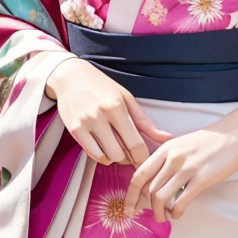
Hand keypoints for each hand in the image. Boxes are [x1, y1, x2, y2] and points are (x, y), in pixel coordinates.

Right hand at [45, 57, 172, 166]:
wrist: (71, 76)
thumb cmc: (102, 86)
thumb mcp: (127, 98)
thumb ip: (145, 122)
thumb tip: (166, 138)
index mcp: (117, 107)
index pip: (135, 143)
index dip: (143, 158)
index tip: (146, 160)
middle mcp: (100, 116)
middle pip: (121, 154)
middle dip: (129, 159)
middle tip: (132, 154)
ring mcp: (85, 124)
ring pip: (106, 157)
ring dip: (116, 158)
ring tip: (118, 149)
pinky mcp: (74, 130)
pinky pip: (92, 154)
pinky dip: (102, 156)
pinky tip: (106, 148)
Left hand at [124, 100, 237, 221]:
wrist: (234, 134)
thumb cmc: (207, 141)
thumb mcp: (180, 144)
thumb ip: (165, 160)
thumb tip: (153, 183)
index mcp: (165, 149)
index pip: (139, 174)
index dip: (130, 194)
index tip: (129, 207)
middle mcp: (172, 158)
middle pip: (148, 189)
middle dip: (143, 207)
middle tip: (146, 215)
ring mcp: (187, 168)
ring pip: (161, 197)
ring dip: (159, 213)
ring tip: (164, 217)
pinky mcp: (202, 178)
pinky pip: (181, 201)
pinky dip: (176, 212)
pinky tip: (178, 214)